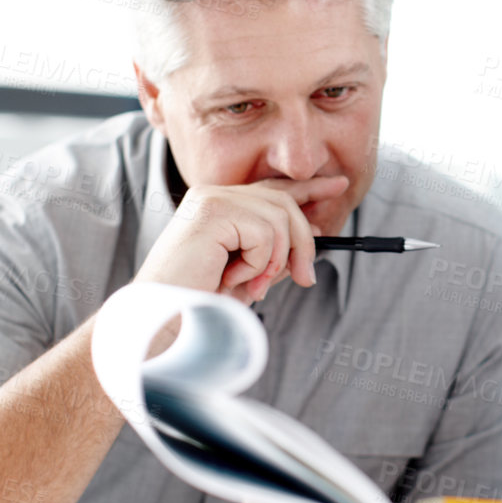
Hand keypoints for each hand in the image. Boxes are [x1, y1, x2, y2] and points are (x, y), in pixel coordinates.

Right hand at [136, 176, 348, 301]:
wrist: (163, 317)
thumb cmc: (199, 300)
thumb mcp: (249, 274)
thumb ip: (276, 251)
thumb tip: (316, 231)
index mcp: (219, 203)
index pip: (272, 188)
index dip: (308, 188)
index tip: (338, 185)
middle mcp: (213, 194)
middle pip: (284, 202)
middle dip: (302, 243)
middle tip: (304, 279)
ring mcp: (211, 199)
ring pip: (278, 219)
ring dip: (274, 262)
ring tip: (251, 286)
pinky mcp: (212, 211)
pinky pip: (263, 234)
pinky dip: (257, 265)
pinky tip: (231, 279)